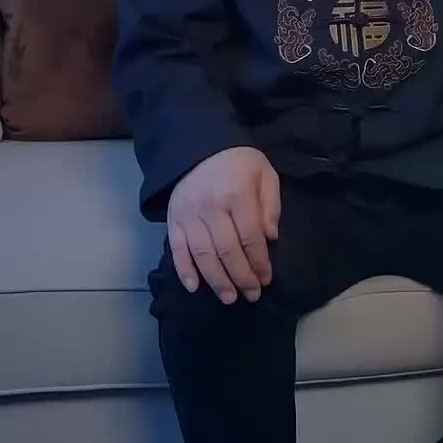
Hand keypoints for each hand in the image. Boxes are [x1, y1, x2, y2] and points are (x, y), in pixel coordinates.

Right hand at [167, 147, 281, 303]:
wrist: (198, 144)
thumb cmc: (238, 161)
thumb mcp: (264, 174)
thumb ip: (270, 205)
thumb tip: (270, 238)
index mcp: (237, 196)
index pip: (250, 238)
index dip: (259, 263)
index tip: (266, 279)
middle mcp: (211, 208)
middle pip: (227, 251)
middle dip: (241, 277)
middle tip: (251, 295)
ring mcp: (189, 215)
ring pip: (203, 255)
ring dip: (216, 280)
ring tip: (229, 298)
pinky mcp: (172, 218)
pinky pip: (177, 249)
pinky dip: (184, 270)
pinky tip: (194, 287)